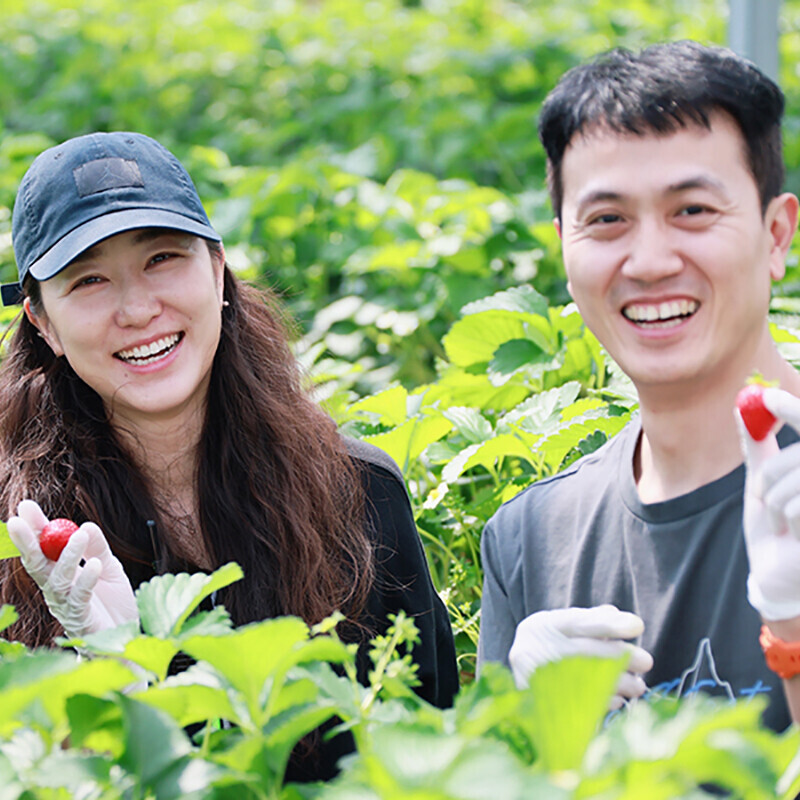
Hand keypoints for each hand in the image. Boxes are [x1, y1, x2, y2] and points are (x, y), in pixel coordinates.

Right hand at [7, 500, 138, 638]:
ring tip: (78, 535)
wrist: (128, 635)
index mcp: (61, 573)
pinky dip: (87, 580)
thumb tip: (85, 524)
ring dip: (67, 556)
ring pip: (57, 579)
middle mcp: (57, 588)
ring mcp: (66, 604)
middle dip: (27, 541)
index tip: (25, 506)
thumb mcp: (110, 567)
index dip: (34, 528)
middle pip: (37, 563)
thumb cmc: (114, 602)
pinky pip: (80, 597)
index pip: (44, 547)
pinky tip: (96, 566)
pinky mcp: (81, 618)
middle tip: (17, 520)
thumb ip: (98, 548)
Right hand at [508, 604, 652, 708]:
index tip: (638, 626)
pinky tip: (619, 700)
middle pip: (582, 652)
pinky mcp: (538, 706)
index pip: (578, 623)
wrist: (521, 667)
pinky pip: (577, 706)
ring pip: (582, 681)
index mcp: (542, 626)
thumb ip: (594, 620)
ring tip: (639, 686)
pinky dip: (602, 702)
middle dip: (619, 657)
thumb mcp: (566, 625)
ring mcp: (533, 679)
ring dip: (617, 684)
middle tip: (646, 661)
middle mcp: (532, 650)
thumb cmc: (552, 643)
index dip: (608, 625)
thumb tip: (621, 619)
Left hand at [739, 387, 799, 621]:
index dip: (792, 410)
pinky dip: (781, 519)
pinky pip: (794, 506)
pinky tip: (789, 535)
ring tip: (780, 522)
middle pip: (799, 454)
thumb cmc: (773, 527)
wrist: (776, 574)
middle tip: (761, 492)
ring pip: (792, 479)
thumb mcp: (762, 482)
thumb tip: (743, 405)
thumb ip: (759, 446)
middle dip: (772, 472)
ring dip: (773, 501)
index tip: (765, 397)